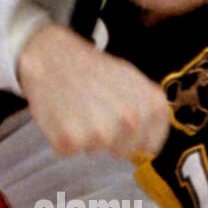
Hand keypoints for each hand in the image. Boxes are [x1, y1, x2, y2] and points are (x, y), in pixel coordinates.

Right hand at [17, 23, 169, 159]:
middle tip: (94, 110)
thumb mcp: (135, 81)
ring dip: (84, 137)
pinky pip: (68, 151)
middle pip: (122, 152)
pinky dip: (62, 138)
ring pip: (96, 151)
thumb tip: (149, 147)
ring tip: (78, 108)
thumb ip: (149, 111)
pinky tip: (63, 114)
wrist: (53, 55)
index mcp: (153, 106)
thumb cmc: (95, 71)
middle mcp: (132, 120)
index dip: (132, 138)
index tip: (118, 121)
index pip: (149, 146)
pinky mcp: (71, 139)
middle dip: (109, 139)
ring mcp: (102, 131)